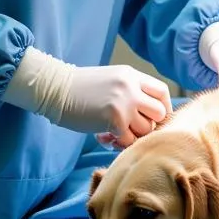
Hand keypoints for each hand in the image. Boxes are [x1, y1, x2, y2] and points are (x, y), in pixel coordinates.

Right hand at [4, 48, 170, 145]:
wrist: (55, 89)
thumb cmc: (80, 88)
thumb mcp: (111, 79)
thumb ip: (131, 90)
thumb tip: (148, 114)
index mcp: (132, 75)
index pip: (162, 92)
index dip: (163, 107)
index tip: (154, 118)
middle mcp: (132, 88)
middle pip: (159, 112)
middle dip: (150, 124)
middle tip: (134, 129)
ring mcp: (124, 104)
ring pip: (146, 129)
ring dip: (133, 135)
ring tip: (116, 134)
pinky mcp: (114, 120)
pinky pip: (128, 140)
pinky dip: (119, 143)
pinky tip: (105, 138)